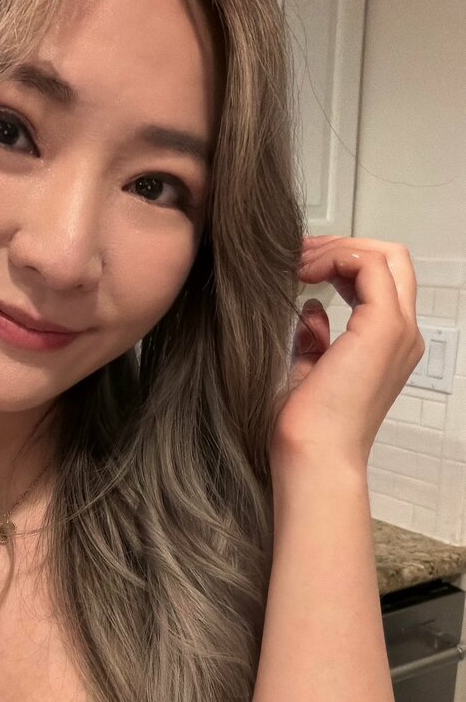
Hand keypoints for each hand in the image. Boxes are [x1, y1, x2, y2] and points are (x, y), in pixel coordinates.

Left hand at [270, 235, 425, 466]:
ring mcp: (398, 330)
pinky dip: (336, 257)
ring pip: (385, 256)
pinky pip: (369, 266)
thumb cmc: (306, 426)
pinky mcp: (383, 327)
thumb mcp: (308, 371)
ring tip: (298, 262)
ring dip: (337, 249)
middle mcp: (402, 335)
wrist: (312, 454)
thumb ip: (315, 340)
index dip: (341, 262)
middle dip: (343, 247)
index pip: (380, 281)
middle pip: (391, 260)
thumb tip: (311, 311)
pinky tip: (304, 272)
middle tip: (299, 254)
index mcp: (388, 346)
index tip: (300, 265)